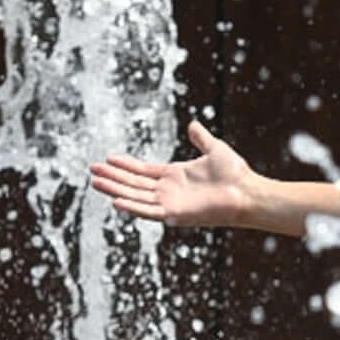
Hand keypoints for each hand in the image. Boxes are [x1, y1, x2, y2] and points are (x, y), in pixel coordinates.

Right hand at [88, 120, 263, 231]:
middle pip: (134, 183)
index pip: (143, 171)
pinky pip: (149, 211)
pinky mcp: (175, 214)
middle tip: (92, 171)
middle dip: (113, 177)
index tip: (108, 159)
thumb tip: (193, 125)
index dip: (125, 166)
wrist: (247, 191)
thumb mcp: (214, 149)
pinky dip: (133, 207)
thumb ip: (201, 139)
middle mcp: (169, 190)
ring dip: (115, 190)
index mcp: (175, 176)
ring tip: (96, 183)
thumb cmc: (235, 174)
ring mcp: (170, 203)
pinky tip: (116, 201)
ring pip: (136, 196)